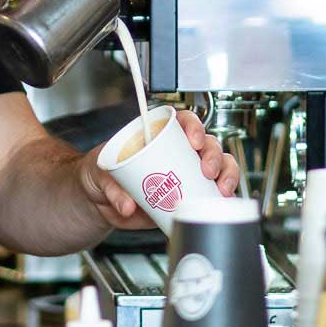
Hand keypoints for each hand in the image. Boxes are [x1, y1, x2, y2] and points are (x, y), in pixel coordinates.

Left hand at [78, 108, 242, 230]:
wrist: (99, 201)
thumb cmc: (100, 175)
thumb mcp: (100, 174)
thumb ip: (112, 188)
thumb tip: (127, 204)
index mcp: (157, 136)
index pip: (184, 121)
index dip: (194, 127)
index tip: (194, 140)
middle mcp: (177, 153)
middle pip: (207, 145)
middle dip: (214, 155)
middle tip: (207, 170)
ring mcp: (185, 175)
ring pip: (217, 168)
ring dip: (226, 176)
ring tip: (221, 190)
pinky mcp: (187, 198)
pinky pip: (211, 195)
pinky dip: (221, 199)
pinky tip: (223, 204)